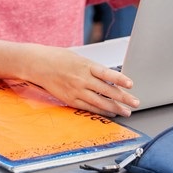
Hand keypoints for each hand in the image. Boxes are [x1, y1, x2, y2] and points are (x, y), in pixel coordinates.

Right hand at [25, 46, 139, 117]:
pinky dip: (101, 111)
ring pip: (100, 102)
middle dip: (124, 98)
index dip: (119, 79)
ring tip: (126, 111)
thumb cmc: (57, 58)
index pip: (107, 73)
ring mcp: (75, 90)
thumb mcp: (78, 58)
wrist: (37, 64)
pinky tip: (110, 113)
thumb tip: (110, 78)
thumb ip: (93, 68)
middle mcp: (81, 79)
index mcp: (85, 65)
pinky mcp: (70, 99)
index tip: (131, 84)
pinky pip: (88, 107)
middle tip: (136, 103)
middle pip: (107, 91)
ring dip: (115, 108)